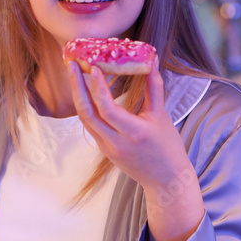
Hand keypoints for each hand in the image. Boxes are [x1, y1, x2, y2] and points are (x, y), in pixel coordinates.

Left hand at [67, 57, 204, 240]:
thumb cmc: (167, 147)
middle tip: (73, 64)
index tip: (95, 67)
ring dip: (78, 95)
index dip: (99, 87)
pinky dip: (86, 106)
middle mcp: (115, 142)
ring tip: (76, 73)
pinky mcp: (103, 149)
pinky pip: (90, 124)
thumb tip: (153, 60)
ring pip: (84, 119)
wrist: (165, 180)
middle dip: (77, 87)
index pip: (107, 109)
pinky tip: (85, 90)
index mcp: (134, 133)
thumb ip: (154, 87)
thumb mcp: (162, 116)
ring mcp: (106, 147)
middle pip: (86, 113)